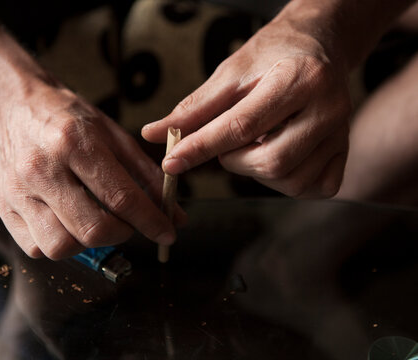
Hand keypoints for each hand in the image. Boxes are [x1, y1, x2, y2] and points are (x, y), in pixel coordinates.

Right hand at [0, 82, 177, 258]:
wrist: (16, 107)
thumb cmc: (68, 120)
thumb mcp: (113, 136)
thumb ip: (146, 176)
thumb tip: (175, 215)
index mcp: (75, 144)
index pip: (120, 197)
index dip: (150, 221)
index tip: (166, 233)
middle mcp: (43, 169)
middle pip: (92, 229)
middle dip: (122, 235)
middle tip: (127, 223)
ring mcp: (19, 191)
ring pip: (61, 247)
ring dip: (88, 244)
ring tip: (94, 222)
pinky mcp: (4, 208)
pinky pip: (36, 248)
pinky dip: (60, 245)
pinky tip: (68, 224)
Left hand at [142, 16, 351, 197]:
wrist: (318, 46)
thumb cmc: (271, 57)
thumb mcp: (229, 73)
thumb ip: (193, 108)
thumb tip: (152, 134)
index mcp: (300, 79)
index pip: (242, 126)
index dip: (201, 147)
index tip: (170, 162)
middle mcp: (329, 108)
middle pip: (270, 162)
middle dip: (234, 161)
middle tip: (228, 142)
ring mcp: (341, 133)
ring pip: (290, 180)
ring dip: (257, 172)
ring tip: (254, 144)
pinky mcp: (345, 152)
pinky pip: (313, 187)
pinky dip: (286, 181)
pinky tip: (277, 155)